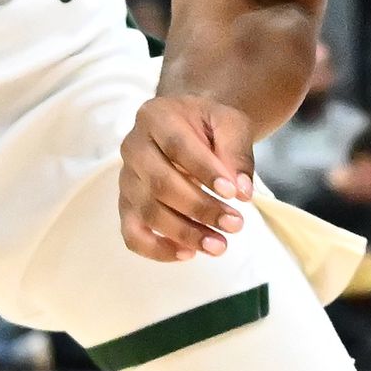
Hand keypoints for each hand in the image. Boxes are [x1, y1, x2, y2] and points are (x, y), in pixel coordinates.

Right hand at [119, 94, 252, 259]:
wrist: (193, 127)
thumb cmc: (210, 124)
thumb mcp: (231, 123)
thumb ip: (237, 152)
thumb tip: (242, 191)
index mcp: (155, 117)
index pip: (177, 146)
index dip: (204, 172)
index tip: (234, 194)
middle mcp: (133, 147)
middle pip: (160, 183)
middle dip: (200, 208)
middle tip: (235, 224)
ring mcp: (127, 178)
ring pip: (147, 211)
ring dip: (185, 233)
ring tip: (219, 245)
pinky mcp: (128, 205)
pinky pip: (132, 233)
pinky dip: (157, 249)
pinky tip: (188, 253)